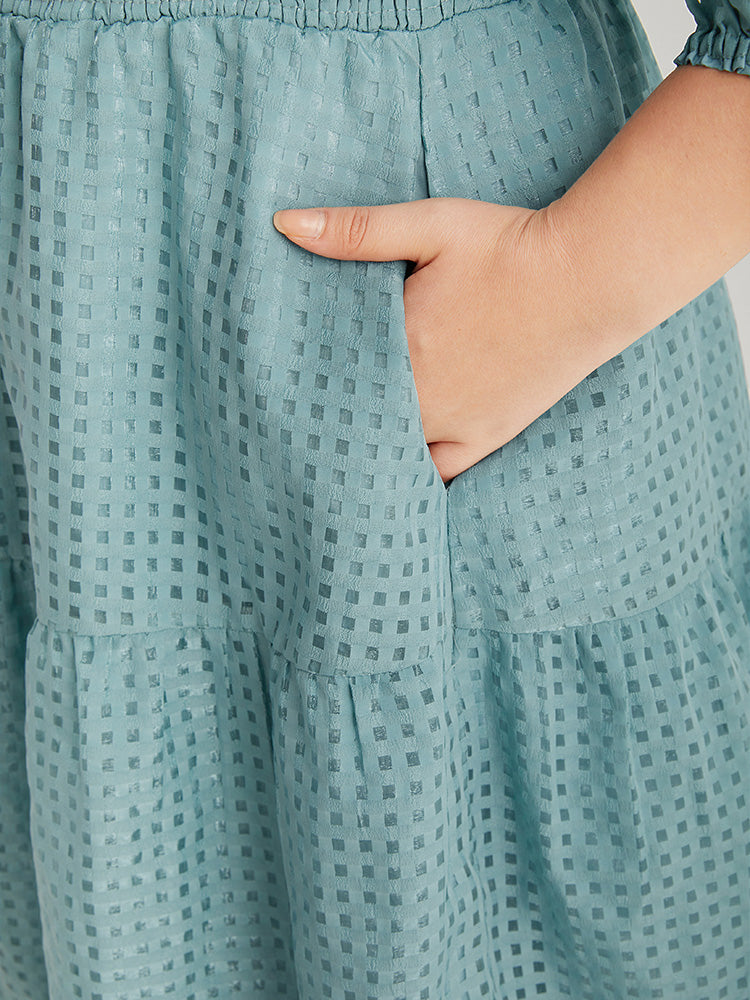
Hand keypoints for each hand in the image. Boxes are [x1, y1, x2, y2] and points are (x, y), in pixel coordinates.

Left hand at [273, 197, 602, 484]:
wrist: (591, 275)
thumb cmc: (509, 245)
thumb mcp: (430, 224)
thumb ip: (355, 230)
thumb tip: (283, 223)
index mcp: (400, 348)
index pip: (330, 381)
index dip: (303, 386)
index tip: (281, 387)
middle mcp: (424, 397)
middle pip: (356, 424)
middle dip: (330, 420)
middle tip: (297, 423)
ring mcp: (458, 423)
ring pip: (393, 454)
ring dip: (368, 448)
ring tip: (341, 448)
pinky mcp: (490, 435)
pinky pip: (441, 473)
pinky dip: (416, 474)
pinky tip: (395, 474)